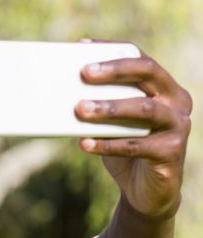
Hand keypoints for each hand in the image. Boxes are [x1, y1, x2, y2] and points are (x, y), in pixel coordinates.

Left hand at [76, 49, 192, 219]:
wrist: (145, 192)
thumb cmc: (125, 149)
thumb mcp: (111, 124)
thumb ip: (99, 105)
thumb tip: (58, 92)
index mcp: (163, 87)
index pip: (140, 58)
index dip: (113, 50)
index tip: (82, 45)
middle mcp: (177, 101)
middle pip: (148, 73)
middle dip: (115, 70)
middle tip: (84, 73)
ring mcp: (178, 126)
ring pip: (144, 108)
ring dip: (110, 107)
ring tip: (80, 109)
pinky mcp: (172, 152)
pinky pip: (137, 145)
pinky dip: (108, 144)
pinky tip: (84, 143)